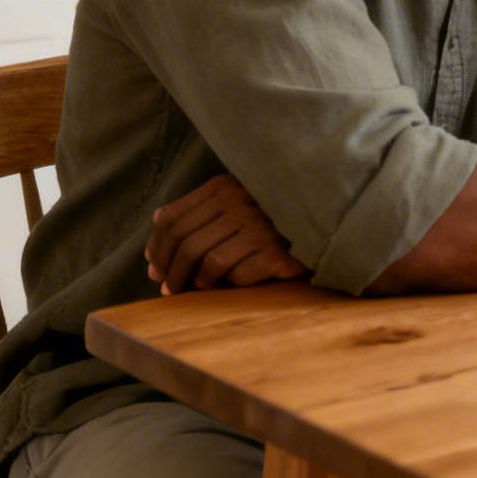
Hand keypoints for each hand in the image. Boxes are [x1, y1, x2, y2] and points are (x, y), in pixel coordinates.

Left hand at [144, 174, 306, 295]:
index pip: (172, 219)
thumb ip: (198, 209)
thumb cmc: (268, 219)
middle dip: (171, 271)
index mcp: (223, 187)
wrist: (321, 225)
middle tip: (170, 290)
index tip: (155, 270)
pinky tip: (227, 287)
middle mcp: (239, 201)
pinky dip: (226, 284)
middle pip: (185, 242)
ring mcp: (259, 225)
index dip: (157, 248)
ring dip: (195, 282)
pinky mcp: (275, 251)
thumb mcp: (231, 204)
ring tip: (196, 290)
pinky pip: (235, 274)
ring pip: (206, 260)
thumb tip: (158, 218)